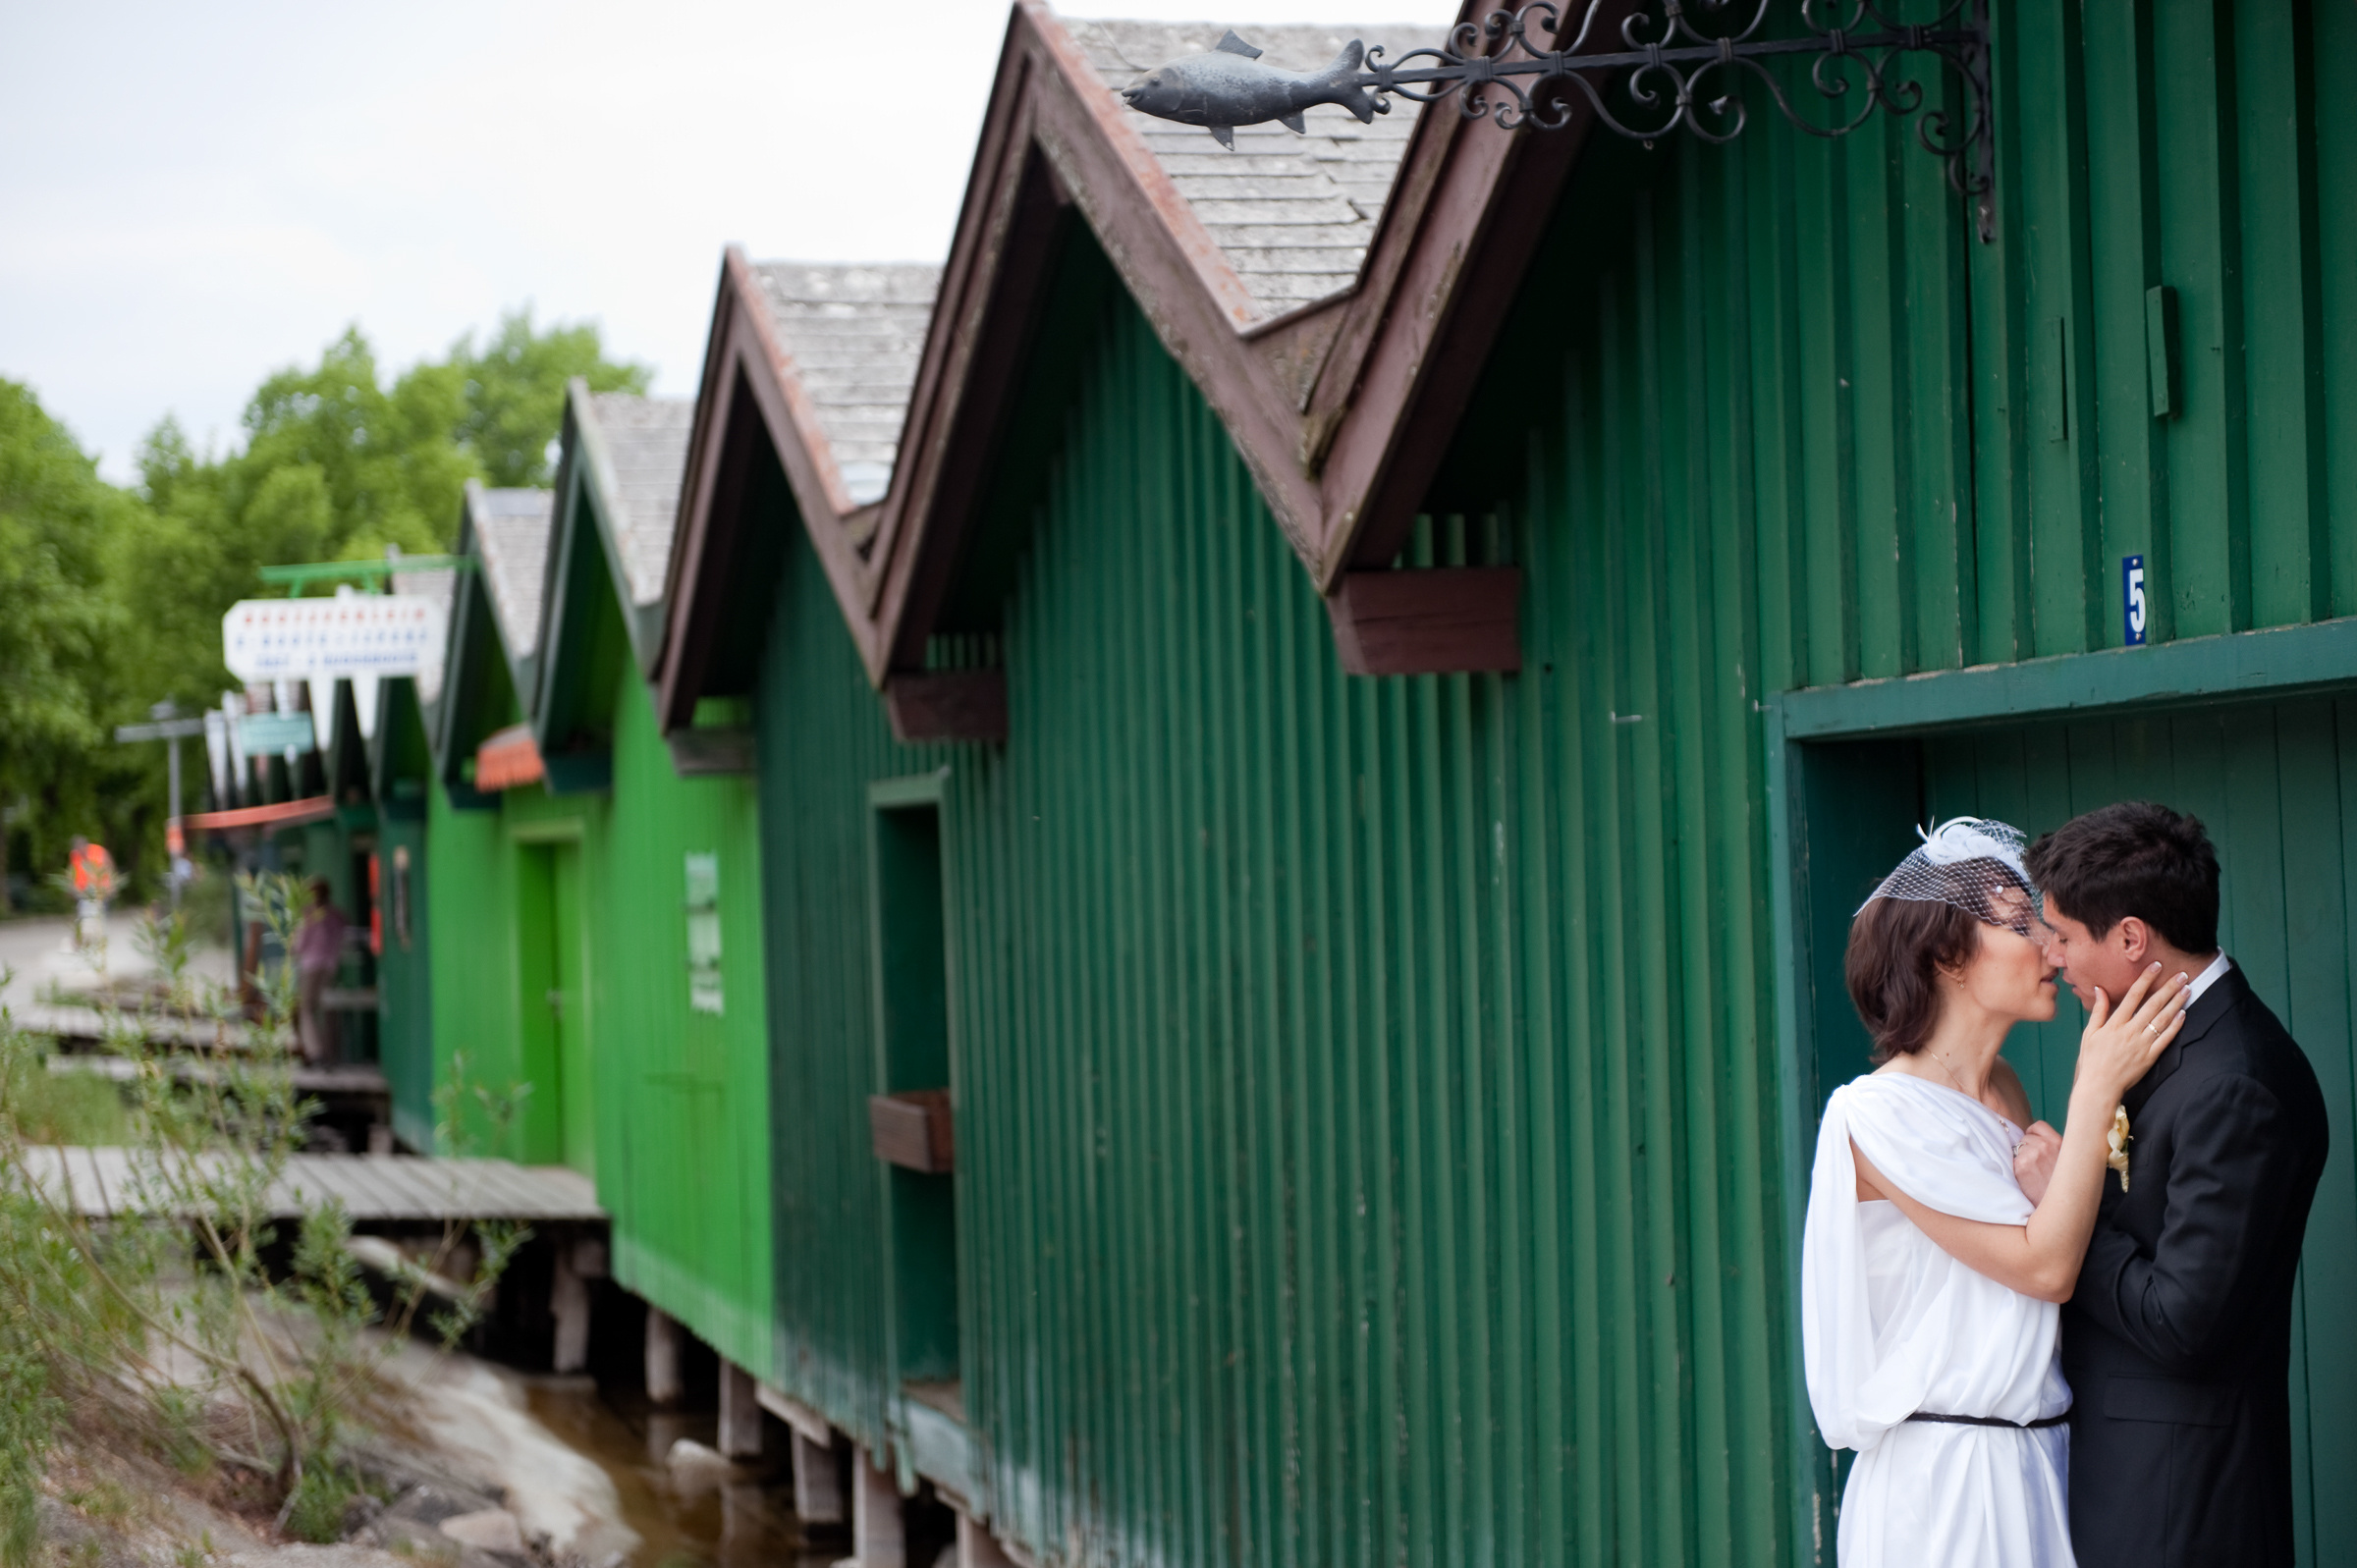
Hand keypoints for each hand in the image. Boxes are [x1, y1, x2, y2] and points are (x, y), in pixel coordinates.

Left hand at [2013, 1120, 2061, 1205]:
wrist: (2060, 1208)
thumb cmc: (2063, 1187)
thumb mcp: (2067, 1162)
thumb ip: (2054, 1148)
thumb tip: (2035, 1139)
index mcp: (2060, 1142)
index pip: (2038, 1126)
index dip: (2034, 1135)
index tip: (2035, 1146)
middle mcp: (2045, 1145)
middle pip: (2025, 1138)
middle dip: (2027, 1149)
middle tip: (2037, 1167)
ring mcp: (2032, 1154)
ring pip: (2017, 1148)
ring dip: (2020, 1159)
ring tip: (2033, 1175)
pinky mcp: (2020, 1165)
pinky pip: (2012, 1160)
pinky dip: (2016, 1169)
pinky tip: (2027, 1180)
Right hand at [2072, 962, 2190, 1105]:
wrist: (2099, 1087)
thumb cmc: (2091, 1060)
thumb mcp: (2089, 1033)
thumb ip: (2098, 1010)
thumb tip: (2099, 989)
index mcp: (2114, 1024)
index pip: (2132, 996)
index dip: (2145, 979)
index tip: (2155, 966)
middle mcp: (2130, 1031)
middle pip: (2153, 1005)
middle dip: (2168, 988)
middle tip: (2182, 974)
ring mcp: (2142, 1044)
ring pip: (2163, 1019)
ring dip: (2176, 1003)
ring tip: (2187, 989)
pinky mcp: (2150, 1056)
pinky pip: (2166, 1039)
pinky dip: (2175, 1026)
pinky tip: (2183, 1014)